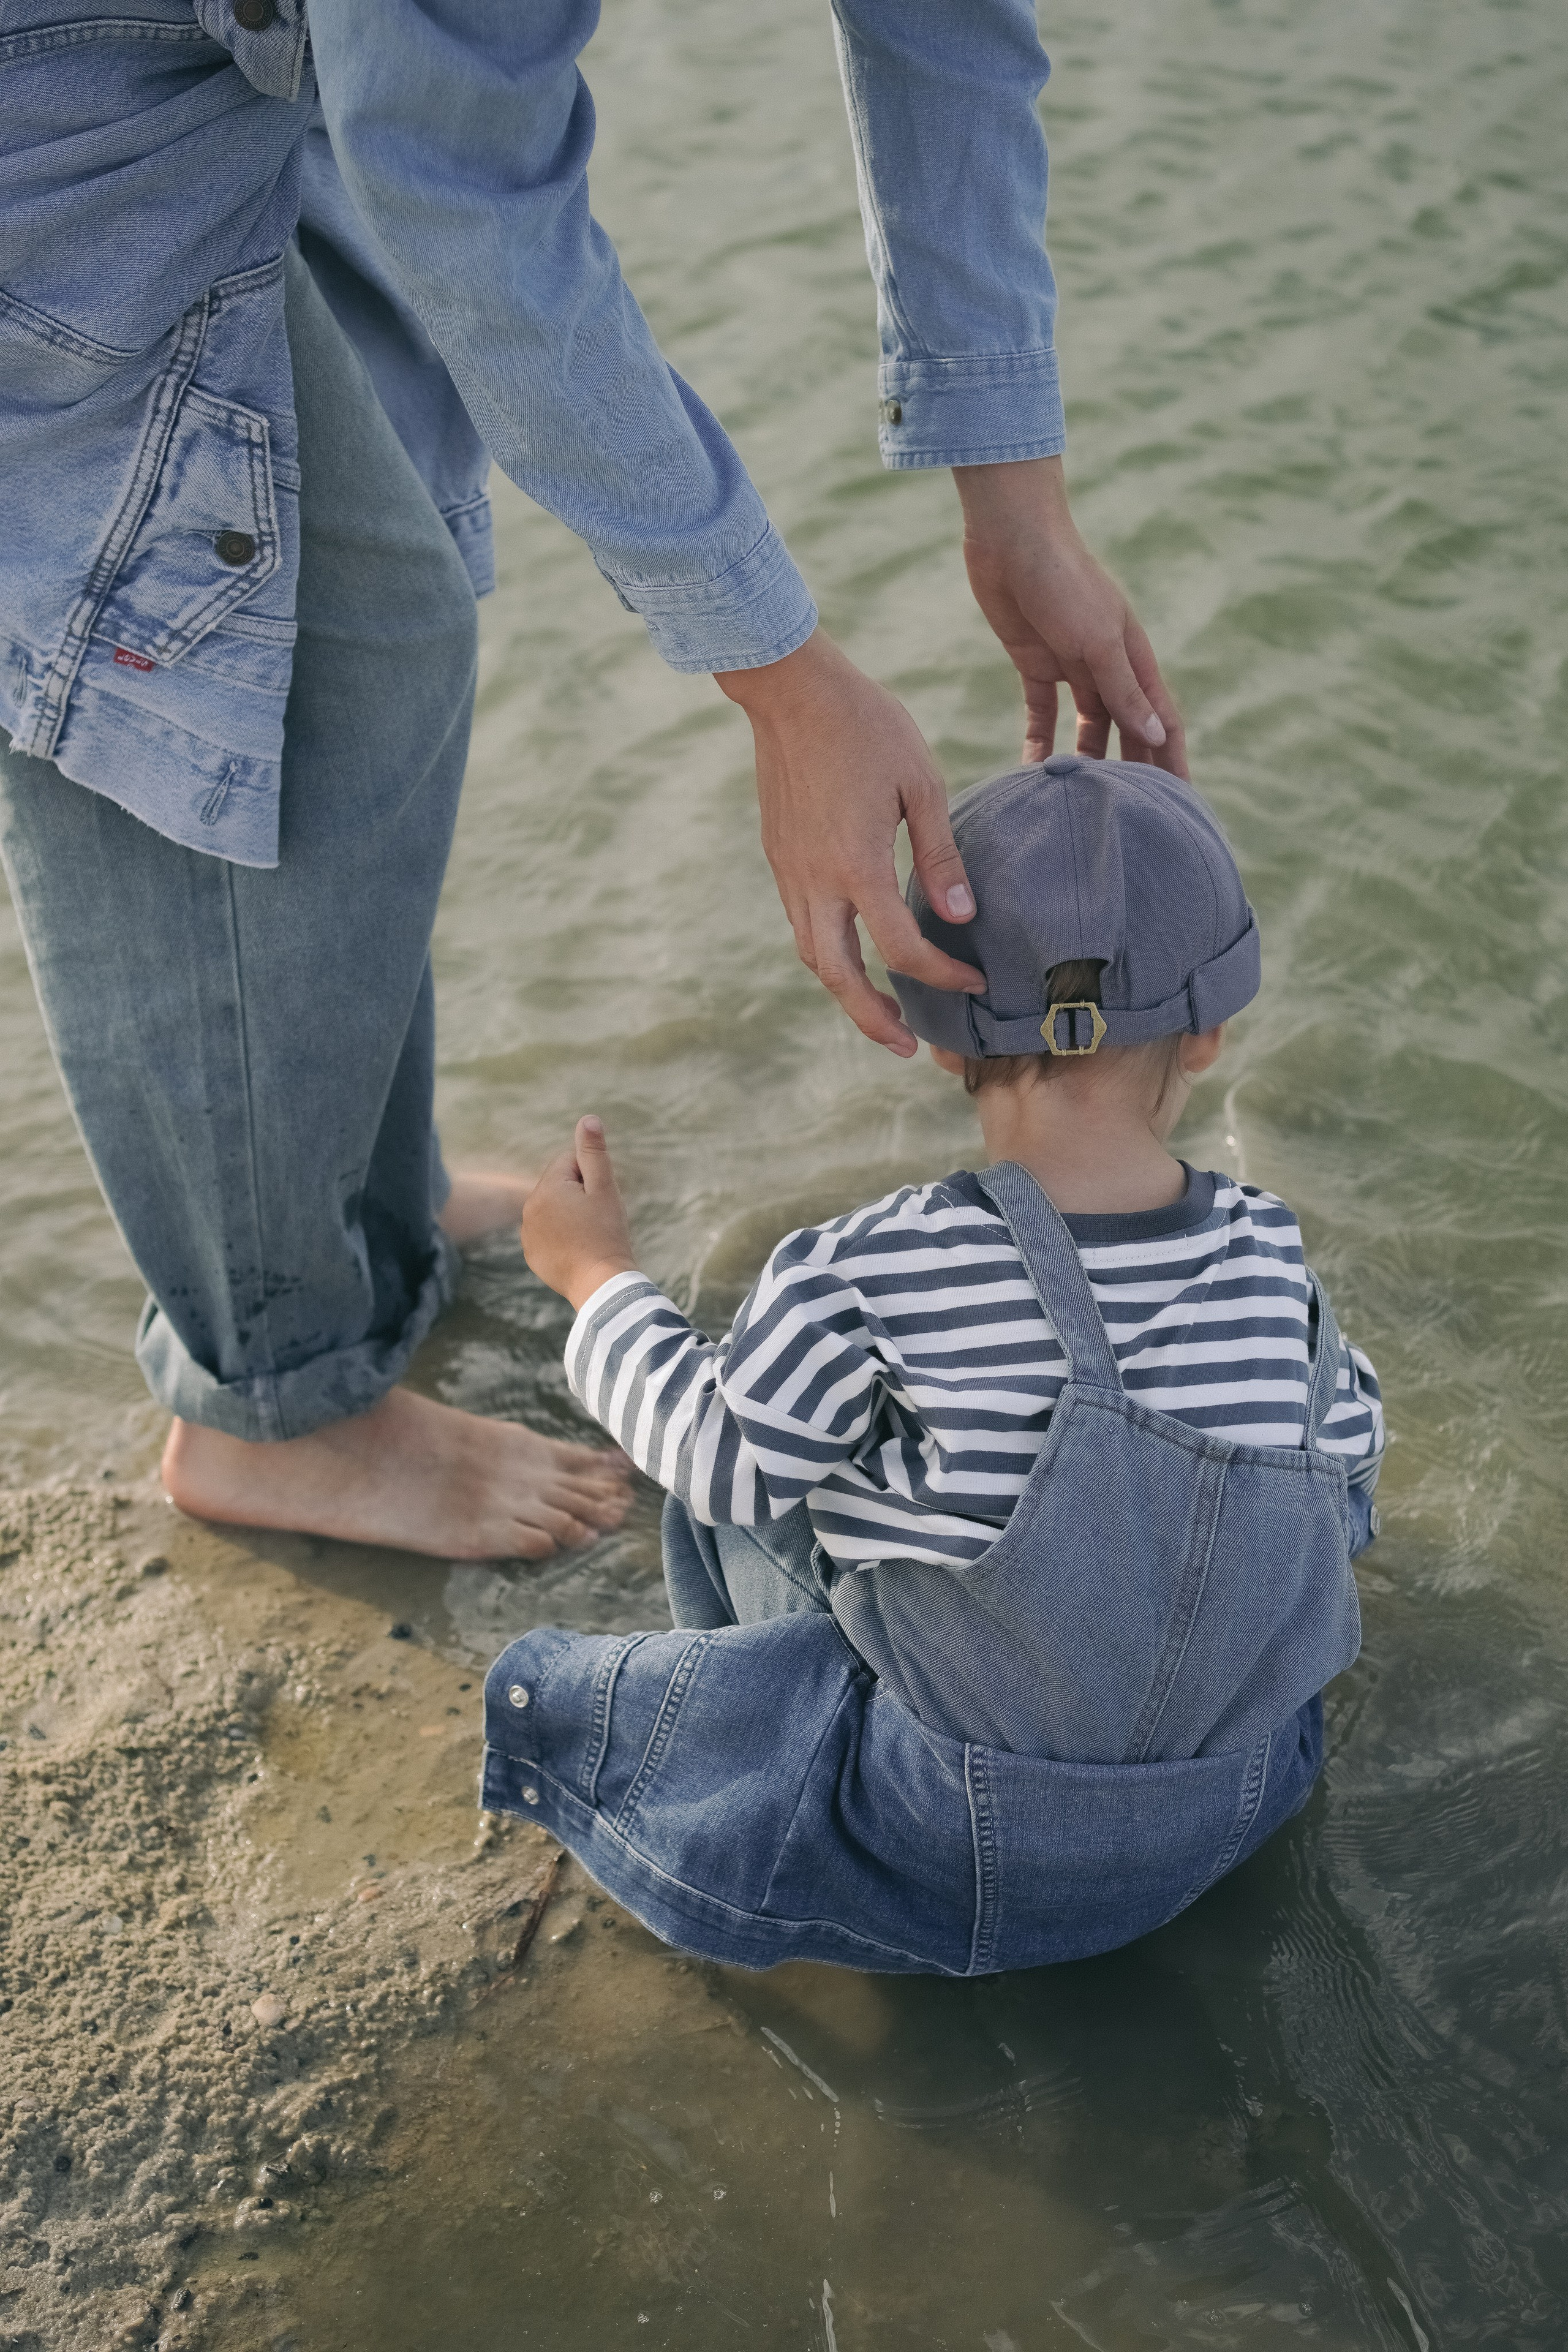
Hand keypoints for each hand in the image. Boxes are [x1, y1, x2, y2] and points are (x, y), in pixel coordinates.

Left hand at [520, 1118, 639, 1311]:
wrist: (600, 1284)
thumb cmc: (607, 1234)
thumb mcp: (605, 1189)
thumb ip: (593, 1153)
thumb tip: (587, 1119)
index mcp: (547, 1188)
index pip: (570, 1162)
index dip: (592, 1176)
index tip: (601, 1199)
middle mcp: (529, 1208)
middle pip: (559, 1185)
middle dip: (579, 1194)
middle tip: (598, 1219)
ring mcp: (527, 1234)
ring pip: (553, 1210)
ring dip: (570, 1215)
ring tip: (588, 1236)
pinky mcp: (532, 1254)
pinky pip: (547, 1234)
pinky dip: (562, 1237)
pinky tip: (578, 1250)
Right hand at [716, 631, 984, 1055]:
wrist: (789, 688)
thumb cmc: (865, 724)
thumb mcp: (921, 782)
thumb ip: (940, 854)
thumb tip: (961, 916)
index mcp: (857, 865)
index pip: (901, 949)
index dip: (941, 976)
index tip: (976, 982)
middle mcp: (816, 879)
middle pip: (839, 976)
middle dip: (873, 1019)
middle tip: (907, 1047)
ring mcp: (790, 870)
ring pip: (812, 955)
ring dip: (846, 991)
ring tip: (881, 1010)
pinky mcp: (779, 855)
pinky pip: (802, 922)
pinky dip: (828, 951)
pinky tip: (855, 948)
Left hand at [955, 458, 1187, 776]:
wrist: (1011, 536)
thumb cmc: (1063, 578)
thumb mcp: (1098, 639)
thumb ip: (1123, 688)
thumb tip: (1158, 735)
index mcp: (1135, 657)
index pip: (1162, 720)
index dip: (1172, 761)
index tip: (1179, 806)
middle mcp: (1109, 665)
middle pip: (1128, 729)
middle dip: (1133, 771)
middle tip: (1133, 818)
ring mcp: (1072, 665)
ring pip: (1088, 727)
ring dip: (1087, 763)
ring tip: (1082, 806)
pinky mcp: (1035, 663)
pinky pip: (1042, 713)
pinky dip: (1039, 742)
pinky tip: (1031, 774)